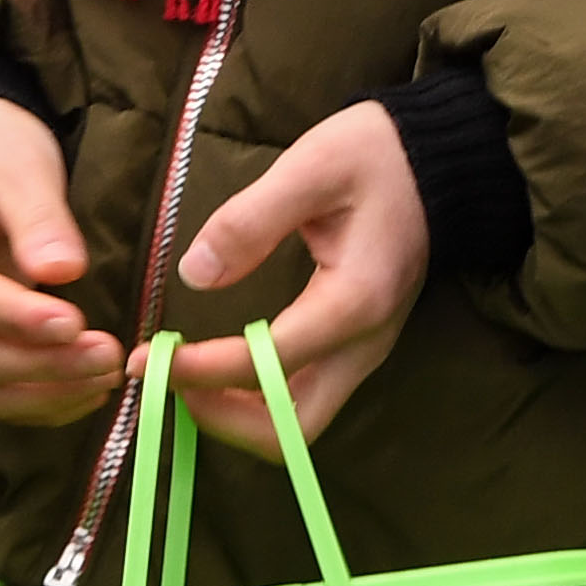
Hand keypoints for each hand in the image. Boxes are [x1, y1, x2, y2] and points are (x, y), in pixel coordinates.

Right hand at [0, 96, 121, 423]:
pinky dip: (34, 402)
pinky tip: (84, 391)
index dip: (18, 318)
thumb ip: (40, 217)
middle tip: (111, 355)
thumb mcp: (19, 164)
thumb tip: (64, 271)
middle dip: (42, 364)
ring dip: (42, 393)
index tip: (76, 323)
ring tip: (105, 378)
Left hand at [165, 99, 423, 453]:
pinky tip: (218, 366)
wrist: (439, 161)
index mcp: (354, 301)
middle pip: (290, 429)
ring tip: (182, 375)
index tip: (146, 357)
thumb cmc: (375, 156)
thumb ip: (251, 220)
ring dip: (235, 415)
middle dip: (221, 417)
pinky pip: (303, 398)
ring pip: (297, 424)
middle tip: (166, 378)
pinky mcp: (357, 347)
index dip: (202, 371)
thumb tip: (194, 274)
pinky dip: (255, 400)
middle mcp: (364, 344)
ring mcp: (365, 352)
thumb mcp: (311, 166)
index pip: (267, 365)